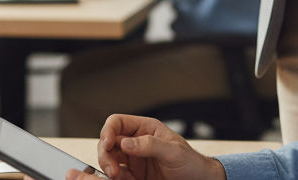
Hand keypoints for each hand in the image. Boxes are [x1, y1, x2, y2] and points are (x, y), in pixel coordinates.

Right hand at [66, 115, 224, 179]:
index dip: (108, 131)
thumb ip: (150, 145)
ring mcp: (134, 161)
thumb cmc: (192, 163)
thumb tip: (126, 143)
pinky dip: (114, 179)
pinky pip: (117, 176)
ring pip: (109, 160)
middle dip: (106, 154)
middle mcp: (136, 143)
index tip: (107, 143)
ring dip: (108, 167)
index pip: (118, 123)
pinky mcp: (134, 177)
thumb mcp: (174, 151)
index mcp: (145, 129)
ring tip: (116, 177)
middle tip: (111, 169)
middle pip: (109, 142)